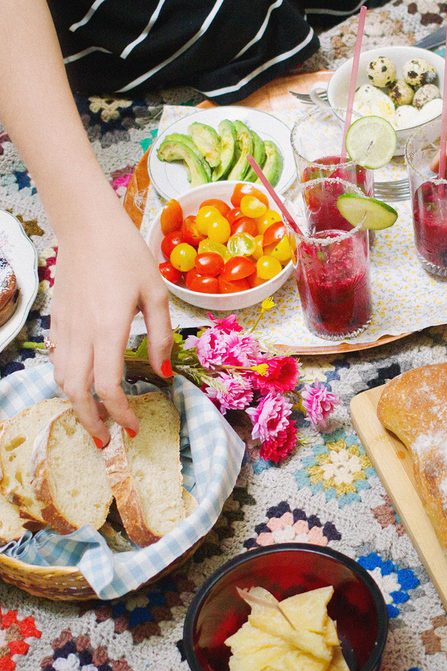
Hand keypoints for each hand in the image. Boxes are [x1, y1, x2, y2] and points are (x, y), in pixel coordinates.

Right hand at [49, 200, 172, 446]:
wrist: (87, 226)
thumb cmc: (128, 257)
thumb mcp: (156, 294)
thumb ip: (162, 336)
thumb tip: (164, 372)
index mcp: (108, 329)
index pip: (107, 386)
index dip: (120, 412)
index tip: (134, 427)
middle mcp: (81, 334)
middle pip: (76, 392)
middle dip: (91, 422)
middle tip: (107, 441)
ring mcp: (64, 328)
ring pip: (61, 379)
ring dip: (76, 405)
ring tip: (96, 419)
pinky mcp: (57, 321)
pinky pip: (57, 361)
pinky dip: (67, 382)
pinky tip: (83, 386)